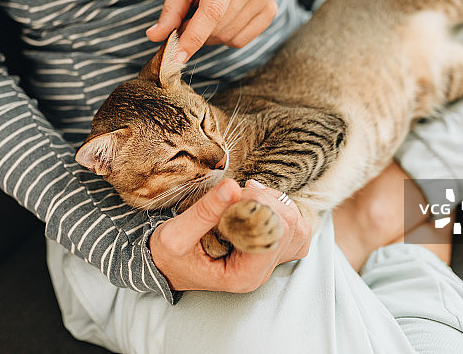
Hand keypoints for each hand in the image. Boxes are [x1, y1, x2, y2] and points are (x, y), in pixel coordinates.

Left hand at [146, 0, 276, 61]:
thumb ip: (170, 12)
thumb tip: (154, 36)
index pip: (211, 11)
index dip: (193, 37)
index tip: (177, 57)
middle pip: (219, 27)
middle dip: (197, 34)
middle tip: (188, 22)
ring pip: (230, 37)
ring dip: (212, 37)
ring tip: (208, 18)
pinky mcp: (271, 10)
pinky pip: (242, 41)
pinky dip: (227, 38)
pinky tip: (224, 21)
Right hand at [149, 179, 310, 292]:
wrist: (163, 265)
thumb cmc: (169, 256)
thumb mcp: (176, 234)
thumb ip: (206, 211)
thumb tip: (233, 186)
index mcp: (243, 275)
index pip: (274, 235)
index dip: (260, 207)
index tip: (236, 194)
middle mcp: (261, 272)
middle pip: (291, 229)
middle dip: (268, 201)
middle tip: (240, 192)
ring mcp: (267, 262)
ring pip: (298, 228)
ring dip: (277, 203)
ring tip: (249, 195)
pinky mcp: (267, 250)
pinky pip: (293, 229)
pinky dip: (281, 209)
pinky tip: (258, 201)